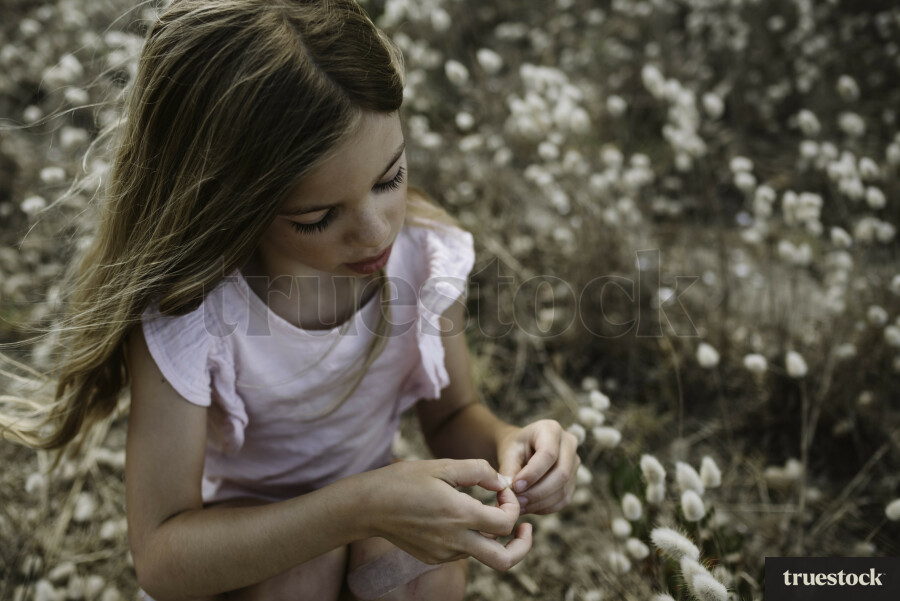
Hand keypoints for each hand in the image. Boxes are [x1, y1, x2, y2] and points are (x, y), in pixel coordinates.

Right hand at [359, 458, 532, 571]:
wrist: (368, 506)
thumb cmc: (403, 480)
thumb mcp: (442, 466)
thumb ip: (478, 471)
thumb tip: (502, 481)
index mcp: (459, 514)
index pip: (506, 523)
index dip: (513, 505)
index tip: (502, 490)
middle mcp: (454, 540)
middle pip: (505, 560)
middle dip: (522, 545)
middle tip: (525, 528)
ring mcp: (443, 553)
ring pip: (483, 554)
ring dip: (493, 537)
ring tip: (486, 512)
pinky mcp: (433, 557)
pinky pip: (462, 552)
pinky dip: (471, 538)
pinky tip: (459, 516)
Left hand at [496, 420, 579, 514]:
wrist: (523, 449)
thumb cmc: (515, 448)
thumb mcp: (508, 452)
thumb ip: (509, 469)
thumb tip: (511, 490)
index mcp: (551, 429)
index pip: (548, 454)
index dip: (533, 473)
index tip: (515, 487)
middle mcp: (569, 443)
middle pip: (561, 473)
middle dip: (538, 492)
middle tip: (517, 501)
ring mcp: (575, 462)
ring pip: (564, 489)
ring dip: (540, 502)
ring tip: (520, 506)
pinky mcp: (574, 480)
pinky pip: (564, 499)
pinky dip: (546, 507)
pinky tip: (529, 507)